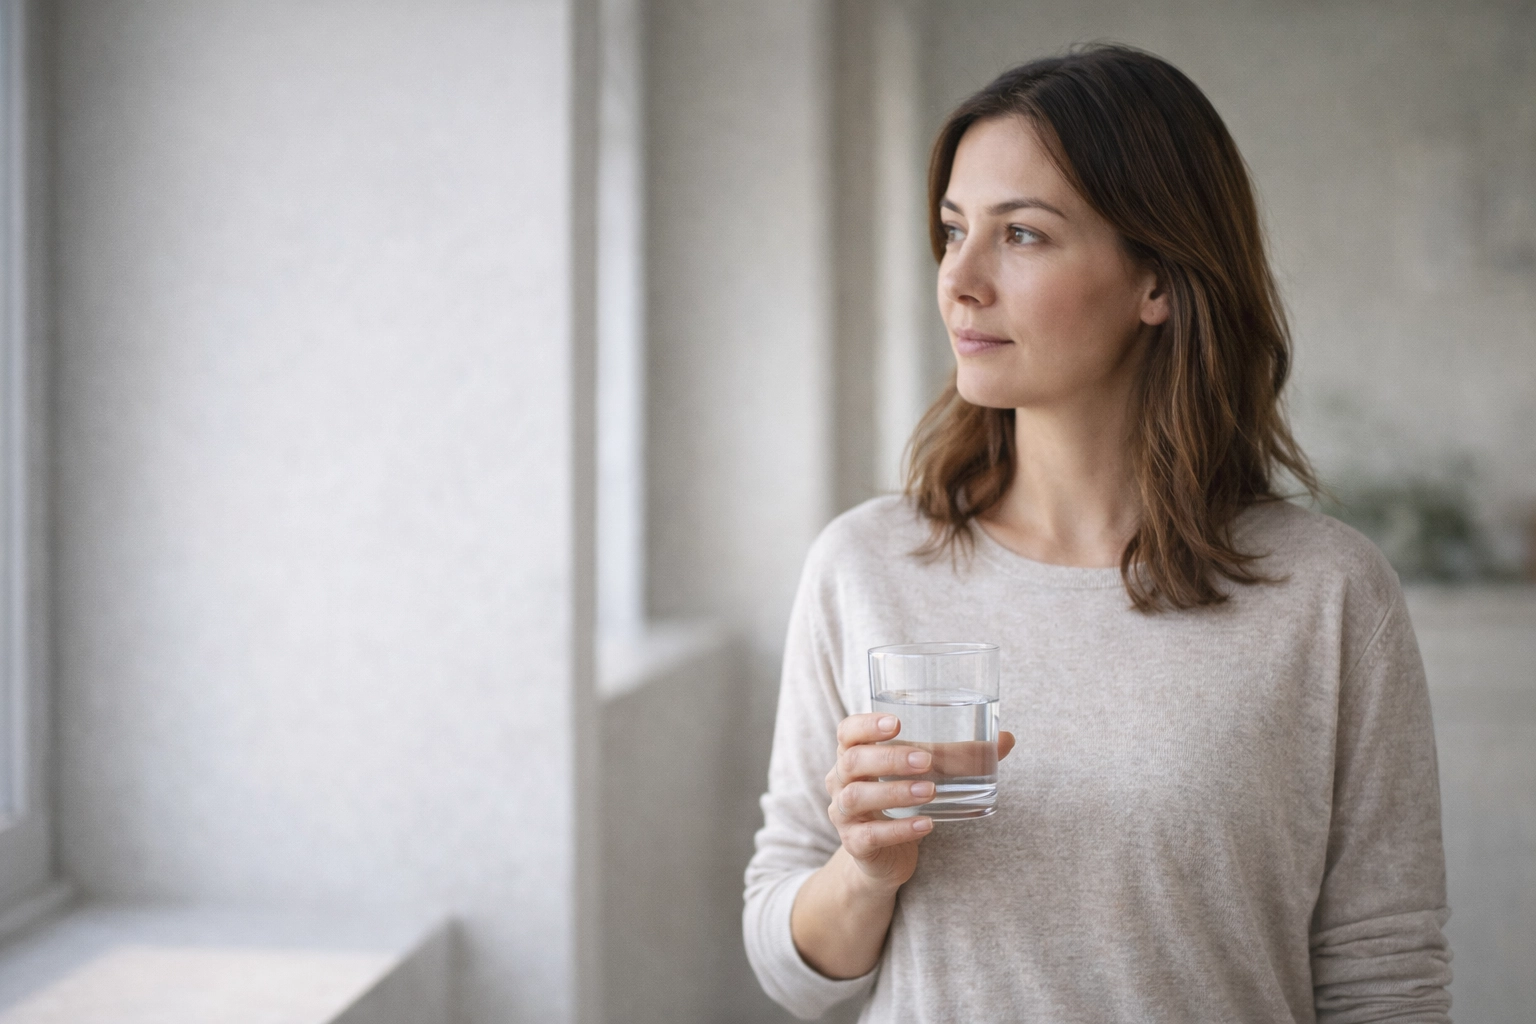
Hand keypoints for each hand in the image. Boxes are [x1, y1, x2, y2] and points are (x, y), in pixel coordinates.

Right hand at [824, 713, 1016, 892]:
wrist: (883, 857)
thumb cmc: (903, 802)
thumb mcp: (925, 775)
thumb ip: (960, 757)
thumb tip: (1006, 739)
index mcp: (854, 755)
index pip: (847, 731)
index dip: (867, 724)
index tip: (897, 723)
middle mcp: (840, 781)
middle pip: (852, 761)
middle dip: (889, 758)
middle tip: (926, 761)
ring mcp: (843, 814)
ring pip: (857, 797)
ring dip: (895, 792)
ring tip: (930, 791)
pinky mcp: (855, 844)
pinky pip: (869, 835)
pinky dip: (899, 829)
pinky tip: (926, 824)